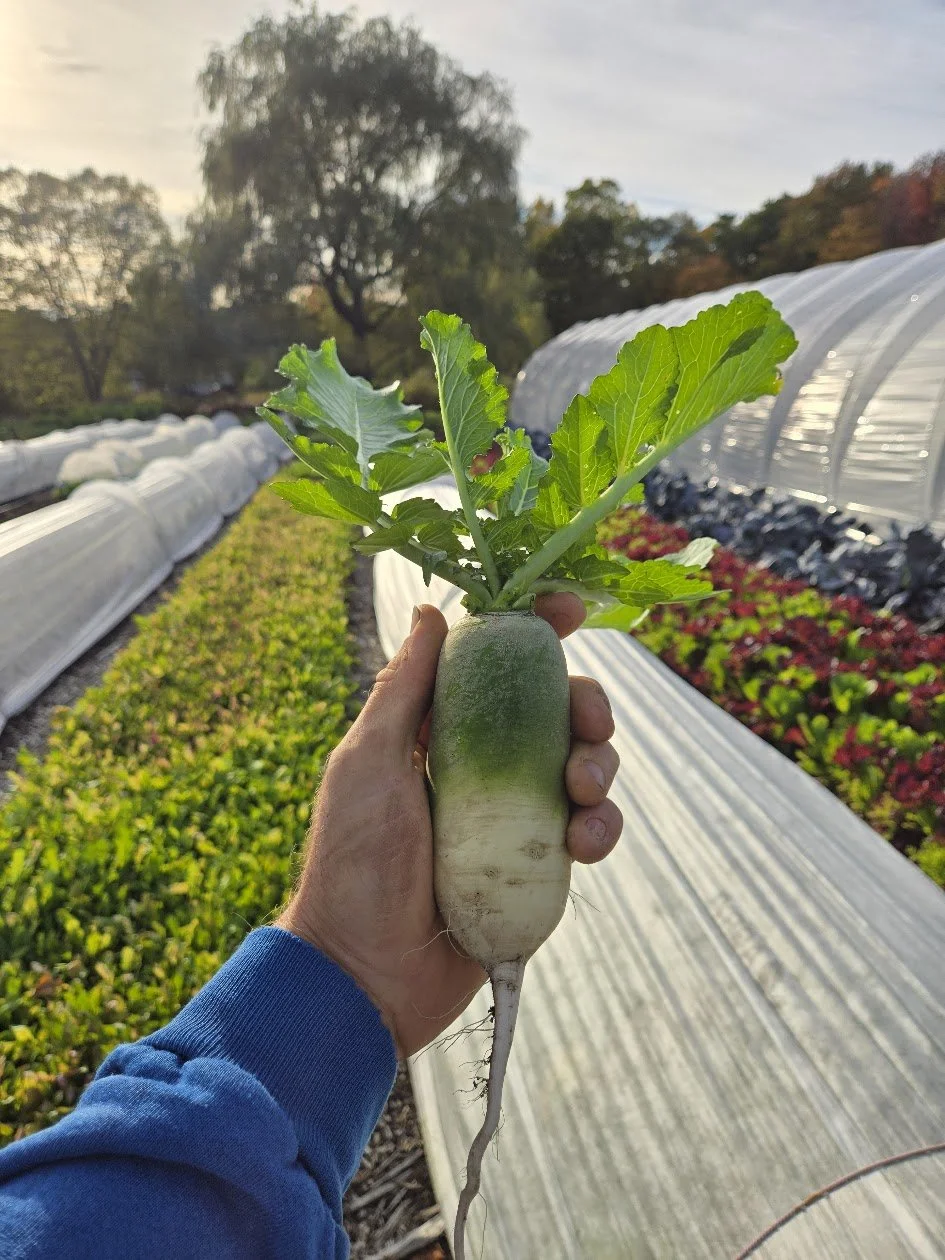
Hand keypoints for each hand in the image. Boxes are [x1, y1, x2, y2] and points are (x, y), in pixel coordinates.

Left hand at [277, 595, 621, 1056]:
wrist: (367, 974)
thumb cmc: (353, 862)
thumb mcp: (368, 763)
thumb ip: (403, 690)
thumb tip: (431, 611)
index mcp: (440, 733)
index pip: (496, 666)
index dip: (535, 631)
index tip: (568, 609)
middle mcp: (483, 767)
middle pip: (556, 712)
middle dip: (586, 705)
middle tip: (588, 722)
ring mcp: (515, 818)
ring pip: (584, 767)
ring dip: (600, 766)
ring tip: (581, 791)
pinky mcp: (539, 867)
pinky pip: (589, 831)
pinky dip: (601, 827)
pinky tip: (583, 844)